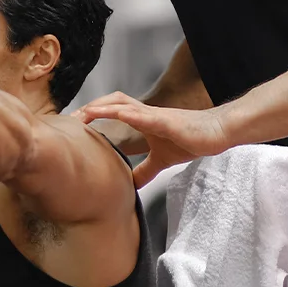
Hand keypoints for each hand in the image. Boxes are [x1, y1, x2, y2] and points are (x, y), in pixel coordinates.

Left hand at [77, 93, 230, 186]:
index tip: (74, 123)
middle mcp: (145, 113)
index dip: (93, 112)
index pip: (113, 110)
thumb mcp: (161, 160)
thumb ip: (145, 170)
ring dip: (102, 106)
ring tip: (84, 113)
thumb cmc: (191, 140)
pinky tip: (114, 114)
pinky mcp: (166, 120)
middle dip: (91, 106)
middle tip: (71, 118)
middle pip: (112, 101)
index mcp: (142, 120)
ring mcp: (155, 115)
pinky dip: (126, 113)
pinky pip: (143, 115)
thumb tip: (130, 185)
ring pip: (123, 103)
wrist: (216, 134)